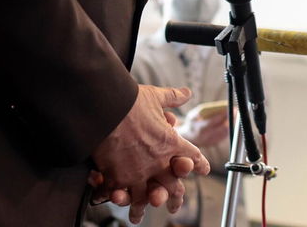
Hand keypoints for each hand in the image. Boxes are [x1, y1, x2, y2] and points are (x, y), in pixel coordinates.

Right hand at [91, 85, 209, 223]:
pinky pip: (118, 193)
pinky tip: (113, 202)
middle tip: (173, 205)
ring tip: (138, 216)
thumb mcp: (155, 96)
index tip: (201, 169)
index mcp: (170, 143)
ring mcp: (137, 173)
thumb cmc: (130, 101)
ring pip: (143, 197)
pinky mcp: (117, 177)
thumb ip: (172, 97)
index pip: (191, 156)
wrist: (105, 108)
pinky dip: (114, 198)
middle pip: (172, 186)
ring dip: (141, 207)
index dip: (198, 163)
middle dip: (174, 197)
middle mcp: (157, 162)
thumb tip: (186, 92)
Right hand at [178, 104, 230, 146]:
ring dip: (231, 123)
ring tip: (234, 115)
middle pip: (223, 127)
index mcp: (200, 128)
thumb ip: (204, 110)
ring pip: (226, 132)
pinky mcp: (215, 144)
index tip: (229, 107)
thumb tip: (219, 106)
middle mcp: (206, 136)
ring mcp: (211, 141)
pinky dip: (229, 128)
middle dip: (230, 118)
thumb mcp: (193, 114)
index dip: (223, 114)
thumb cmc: (192, 123)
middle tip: (235, 111)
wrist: (188, 137)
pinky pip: (225, 135)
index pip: (214, 120)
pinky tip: (230, 122)